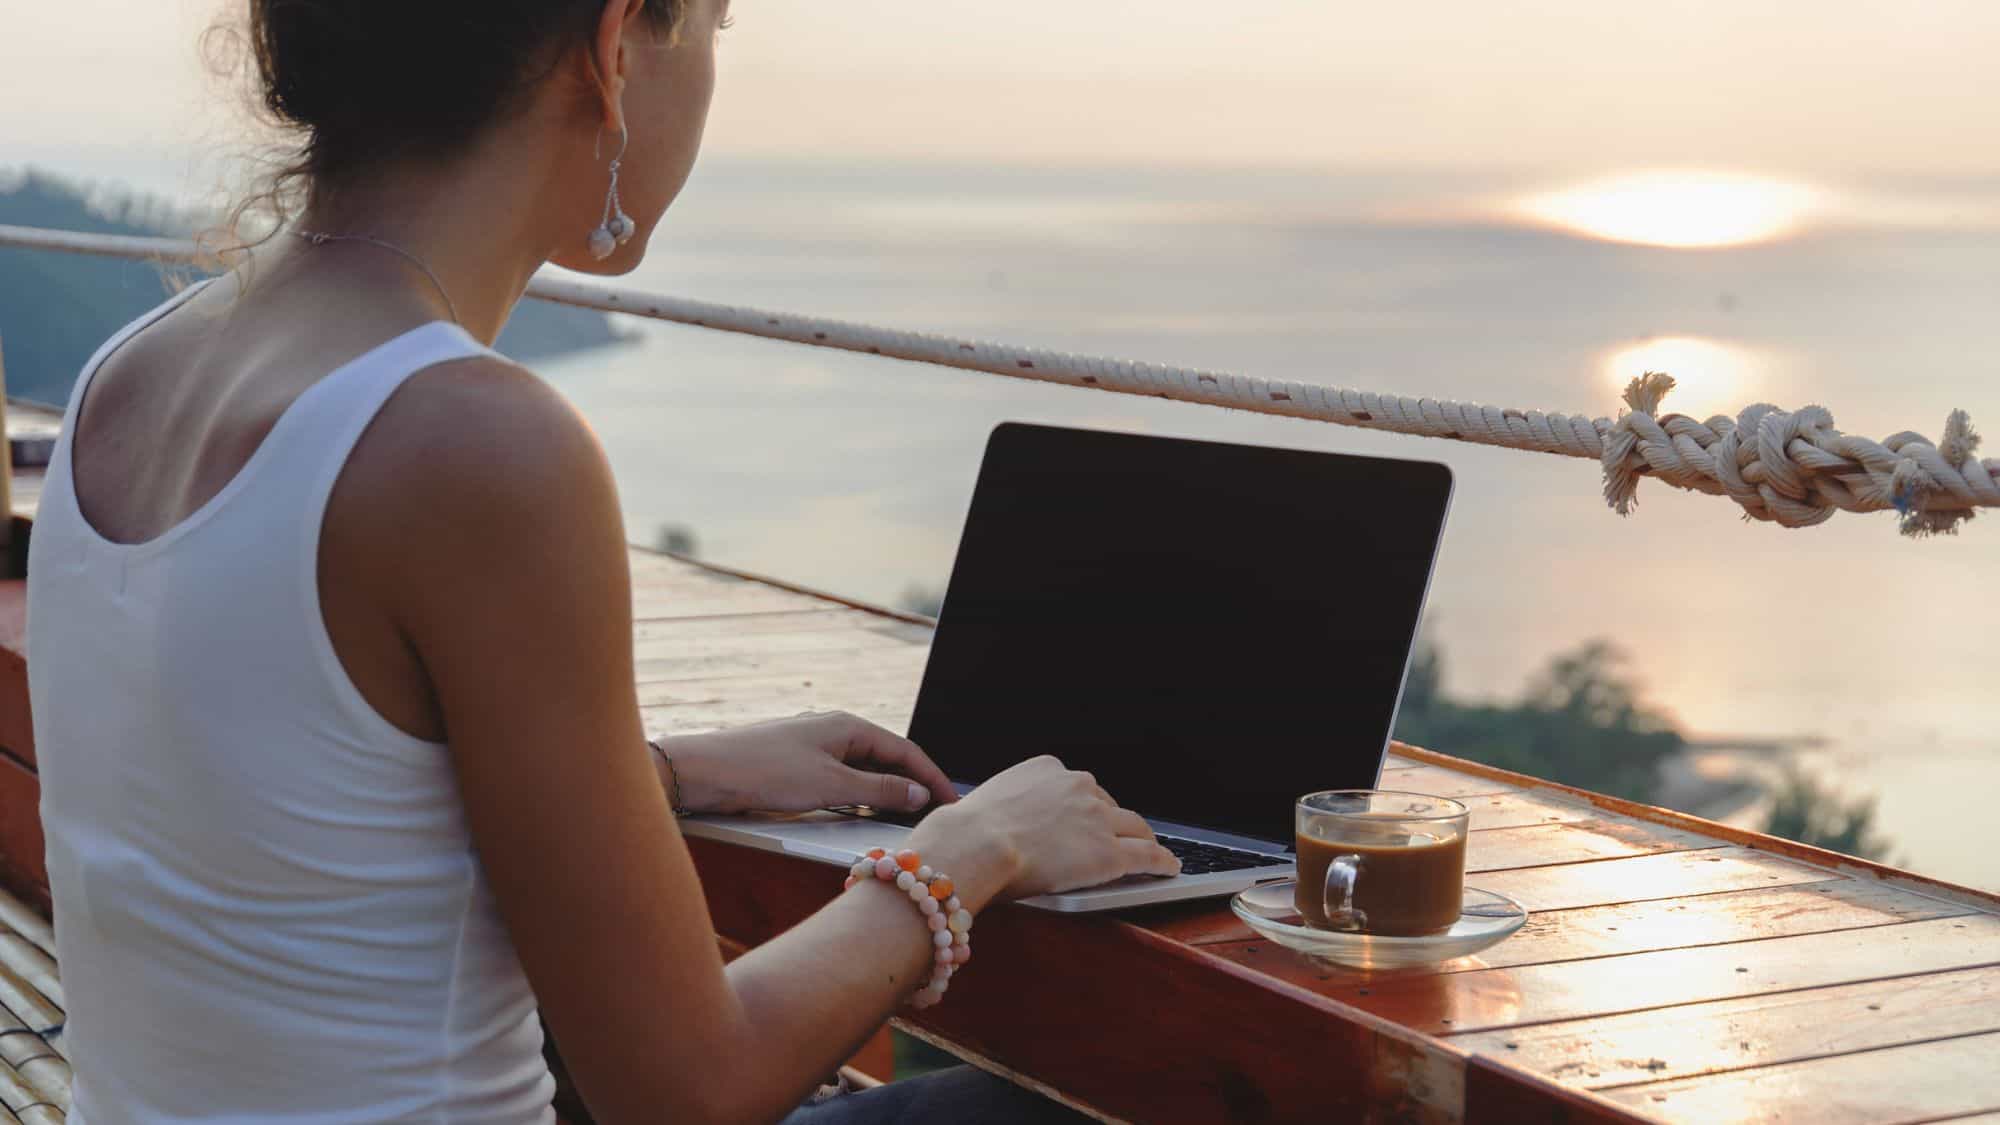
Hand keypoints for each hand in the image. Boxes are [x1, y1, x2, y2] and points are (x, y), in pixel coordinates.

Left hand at [663, 711, 956, 815]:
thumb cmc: (766, 772)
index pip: (905, 750)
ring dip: (885, 792)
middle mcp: (834, 730)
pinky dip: (859, 796)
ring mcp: (814, 746)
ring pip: (863, 770)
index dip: (932, 777)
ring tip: (905, 818)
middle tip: (934, 814)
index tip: (952, 802)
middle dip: (912, 785)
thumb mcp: (831, 785)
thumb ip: (878, 791)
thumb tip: (918, 793)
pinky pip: (841, 778)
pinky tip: (861, 814)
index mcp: (849, 726)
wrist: (705, 772)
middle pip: (886, 758)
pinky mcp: (796, 764)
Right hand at [908, 756, 1179, 910]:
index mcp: (1048, 769)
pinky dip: (1162, 861)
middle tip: (1117, 838)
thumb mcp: (989, 803)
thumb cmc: (967, 832)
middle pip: (1110, 804)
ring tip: (1153, 852)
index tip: (1087, 819)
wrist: (974, 844)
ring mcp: (1097, 818)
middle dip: (1114, 821)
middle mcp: (1078, 786)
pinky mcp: (1109, 851)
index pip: (1079, 788)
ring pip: (1134, 827)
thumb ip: (1009, 808)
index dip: (1086, 808)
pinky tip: (1169, 867)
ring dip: (1144, 839)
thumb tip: (1003, 825)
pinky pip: (1146, 855)